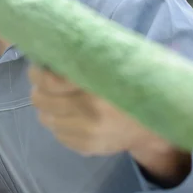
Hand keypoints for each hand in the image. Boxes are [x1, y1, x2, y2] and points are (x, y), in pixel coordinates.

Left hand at [28, 65, 190, 186]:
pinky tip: (70, 113)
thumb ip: (89, 55)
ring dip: (47, 106)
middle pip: (41, 99)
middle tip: (45, 80)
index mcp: (98, 87)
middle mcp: (90, 112)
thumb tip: (55, 44)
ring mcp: (86, 133)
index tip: (39, 65)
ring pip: (45, 117)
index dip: (38, 72)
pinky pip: (56, 132)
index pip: (50, 80)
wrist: (154, 126)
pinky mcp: (84, 147)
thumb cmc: (132, 85)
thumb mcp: (118, 64)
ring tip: (57, 97)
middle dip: (39, 88)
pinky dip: (58, 121)